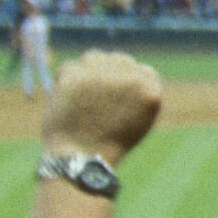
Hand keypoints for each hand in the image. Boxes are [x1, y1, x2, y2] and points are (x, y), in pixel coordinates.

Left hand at [48, 51, 163, 161]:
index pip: (144, 71)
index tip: (117, 94)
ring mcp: (102, 75)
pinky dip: (66, 80)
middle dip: (109, 73)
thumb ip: (136, 92)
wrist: (80, 159)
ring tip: (82, 98)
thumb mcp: (138, 119)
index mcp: (150, 93)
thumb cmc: (108, 144)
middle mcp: (130, 79)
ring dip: (88, 72)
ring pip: (94, 57)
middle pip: (119, 59)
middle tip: (96, 97)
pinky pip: (70, 66)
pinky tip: (68, 100)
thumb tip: (123, 67)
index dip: (129, 81)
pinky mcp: (76, 75)